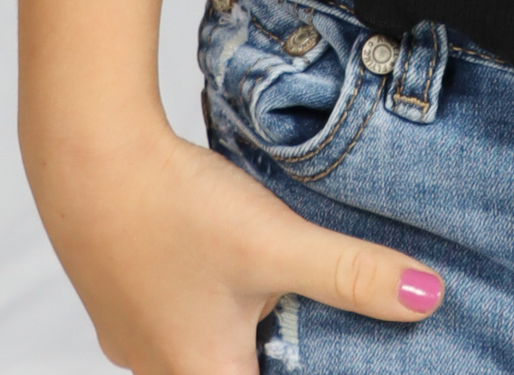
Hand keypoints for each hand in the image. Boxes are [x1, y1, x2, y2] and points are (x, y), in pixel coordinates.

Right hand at [27, 109, 444, 374]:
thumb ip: (352, 273)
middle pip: (235, 371)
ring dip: (245, 331)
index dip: (305, 365)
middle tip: (323, 328)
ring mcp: (133, 340)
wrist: (85, 159)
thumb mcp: (276, 243)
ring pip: (205, 353)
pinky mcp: (120, 301)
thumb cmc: (173, 210)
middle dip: (280, 350)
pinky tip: (227, 265)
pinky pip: (177, 322)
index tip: (340, 348)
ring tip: (283, 297)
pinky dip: (213, 305)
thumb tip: (427, 299)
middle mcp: (160, 372)